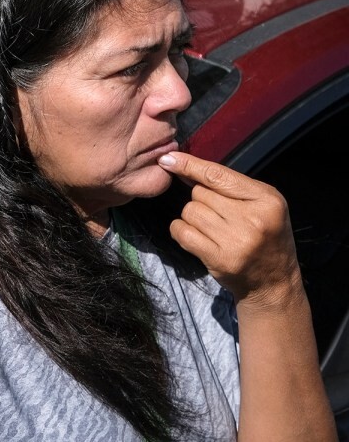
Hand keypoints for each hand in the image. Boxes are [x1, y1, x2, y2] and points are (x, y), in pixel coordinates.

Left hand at [160, 151, 301, 307]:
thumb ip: (229, 185)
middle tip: (220, 217)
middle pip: (200, 193)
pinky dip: (181, 231)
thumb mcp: (262, 205)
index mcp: (267, 199)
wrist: (273, 282)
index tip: (167, 159)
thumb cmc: (265, 237)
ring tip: (212, 229)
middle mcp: (253, 219)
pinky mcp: (219, 258)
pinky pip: (181, 232)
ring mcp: (236, 240)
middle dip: (202, 201)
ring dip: (193, 217)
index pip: (218, 176)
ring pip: (189, 211)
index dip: (190, 165)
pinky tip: (195, 236)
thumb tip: (183, 166)